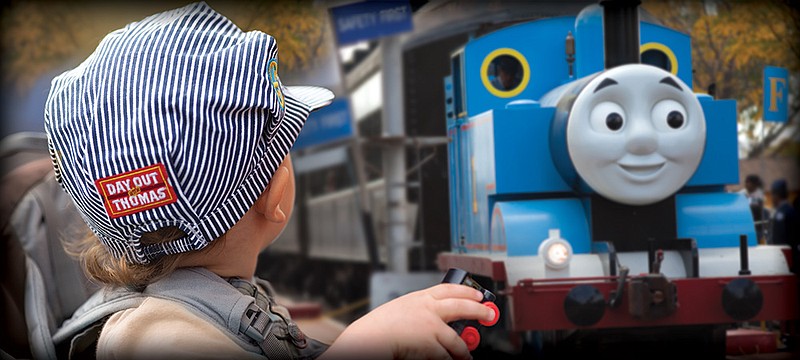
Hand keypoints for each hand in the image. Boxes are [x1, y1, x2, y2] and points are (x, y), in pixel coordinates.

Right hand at [320, 283, 495, 359]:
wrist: (367, 338)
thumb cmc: (377, 328)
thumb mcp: (400, 310)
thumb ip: (420, 311)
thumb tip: (441, 320)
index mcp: (419, 297)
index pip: (449, 289)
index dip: (466, 291)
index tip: (477, 294)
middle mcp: (428, 308)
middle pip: (462, 306)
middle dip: (479, 311)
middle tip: (489, 315)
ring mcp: (431, 326)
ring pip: (457, 340)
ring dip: (463, 351)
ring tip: (466, 357)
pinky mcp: (431, 344)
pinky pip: (447, 357)